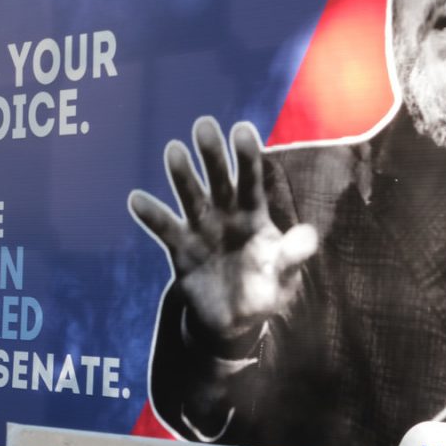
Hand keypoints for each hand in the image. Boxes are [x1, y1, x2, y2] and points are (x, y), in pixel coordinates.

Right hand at [127, 117, 318, 353]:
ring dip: (183, 175)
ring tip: (174, 150)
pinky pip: (165, 230)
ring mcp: (201, 229)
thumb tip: (309, 235)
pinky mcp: (180, 249)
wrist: (232, 320)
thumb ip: (293, 255)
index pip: (252, 181)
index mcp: (255, 216)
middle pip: (219, 181)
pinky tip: (137, 199)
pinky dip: (151, 215)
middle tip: (204, 125)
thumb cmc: (263, 290)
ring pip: (191, 197)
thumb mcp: (284, 276)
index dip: (247, 157)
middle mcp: (226, 215)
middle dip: (213, 155)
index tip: (241, 129)